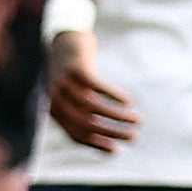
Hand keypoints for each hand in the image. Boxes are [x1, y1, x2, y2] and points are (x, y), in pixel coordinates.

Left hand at [45, 26, 136, 155]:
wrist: (63, 40)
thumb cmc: (72, 73)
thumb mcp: (72, 95)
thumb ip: (81, 114)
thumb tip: (105, 138)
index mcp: (55, 110)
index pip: (76, 134)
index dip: (97, 144)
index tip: (116, 150)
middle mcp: (57, 98)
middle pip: (86, 123)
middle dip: (112, 132)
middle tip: (133, 137)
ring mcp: (65, 83)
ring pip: (93, 107)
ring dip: (118, 115)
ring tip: (136, 119)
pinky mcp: (76, 68)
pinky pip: (97, 86)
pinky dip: (114, 95)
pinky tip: (128, 101)